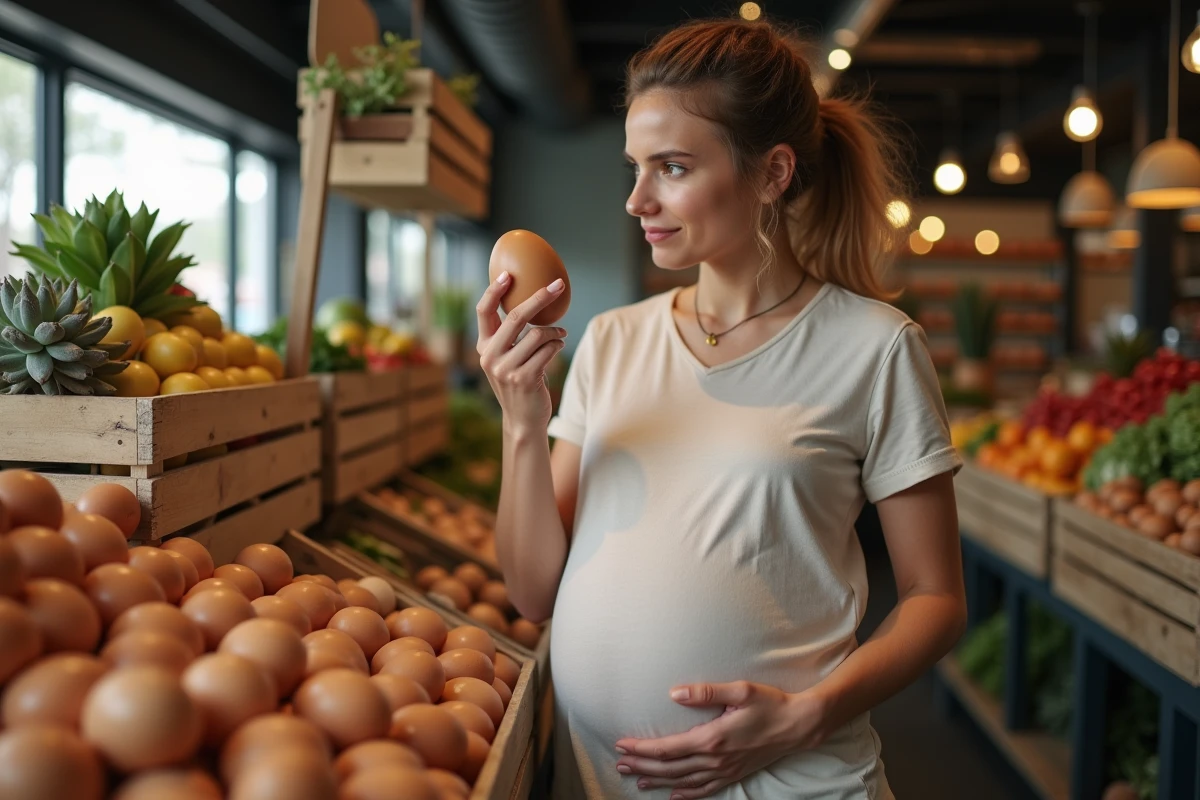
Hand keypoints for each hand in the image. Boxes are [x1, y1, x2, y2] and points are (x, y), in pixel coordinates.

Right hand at [476, 271, 567, 433]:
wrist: (523, 420)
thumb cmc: (519, 382)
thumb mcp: (507, 359)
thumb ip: (510, 336)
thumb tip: (532, 300)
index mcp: (483, 346)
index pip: (483, 311)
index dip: (494, 290)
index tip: (508, 274)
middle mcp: (490, 356)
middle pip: (516, 316)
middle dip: (539, 297)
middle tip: (557, 286)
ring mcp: (506, 368)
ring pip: (538, 333)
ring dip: (555, 331)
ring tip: (561, 333)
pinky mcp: (525, 378)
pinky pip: (548, 349)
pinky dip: (558, 344)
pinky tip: (559, 344)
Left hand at [614, 681, 826, 798]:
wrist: (799, 726)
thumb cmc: (770, 703)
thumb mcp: (740, 690)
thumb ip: (705, 692)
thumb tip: (674, 693)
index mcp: (712, 738)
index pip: (667, 748)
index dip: (642, 749)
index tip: (622, 745)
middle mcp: (715, 759)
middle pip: (670, 768)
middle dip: (642, 766)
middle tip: (620, 764)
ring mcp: (725, 770)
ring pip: (683, 782)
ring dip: (658, 782)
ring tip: (637, 781)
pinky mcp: (734, 775)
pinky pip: (704, 790)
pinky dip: (686, 795)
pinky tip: (673, 796)